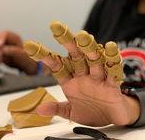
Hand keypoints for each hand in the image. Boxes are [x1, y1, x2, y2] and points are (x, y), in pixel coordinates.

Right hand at [0, 31, 37, 74]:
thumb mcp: (22, 55)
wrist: (23, 64)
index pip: (5, 34)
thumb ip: (13, 51)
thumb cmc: (25, 58)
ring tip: (0, 60)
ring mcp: (1, 43)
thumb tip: (3, 49)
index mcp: (15, 38)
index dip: (0, 39)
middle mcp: (7, 39)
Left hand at [23, 21, 139, 126]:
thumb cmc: (92, 111)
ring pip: (94, 60)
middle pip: (76, 56)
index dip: (44, 55)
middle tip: (57, 27)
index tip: (30, 45)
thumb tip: (39, 109)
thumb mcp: (71, 112)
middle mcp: (84, 75)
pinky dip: (112, 61)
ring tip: (84, 37)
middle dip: (67, 42)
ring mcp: (98, 78)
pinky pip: (113, 72)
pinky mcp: (113, 85)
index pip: (56, 65)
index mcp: (72, 81)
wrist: (114, 118)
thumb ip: (57, 108)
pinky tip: (110, 48)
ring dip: (89, 49)